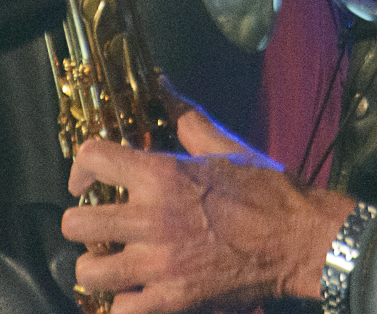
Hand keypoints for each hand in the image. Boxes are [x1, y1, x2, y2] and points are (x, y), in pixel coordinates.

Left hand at [62, 108, 355, 313]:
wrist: (299, 238)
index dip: (80, 167)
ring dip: (96, 265)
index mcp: (162, 176)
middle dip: (83, 222)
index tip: (84, 181)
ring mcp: (159, 265)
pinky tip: (135, 290)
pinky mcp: (173, 300)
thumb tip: (163, 86)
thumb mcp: (224, 146)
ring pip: (89, 271)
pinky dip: (124, 302)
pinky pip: (121, 310)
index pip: (92, 159)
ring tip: (111, 260)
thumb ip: (186, 117)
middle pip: (77, 223)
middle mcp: (153, 220)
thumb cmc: (266, 190)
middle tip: (100, 224)